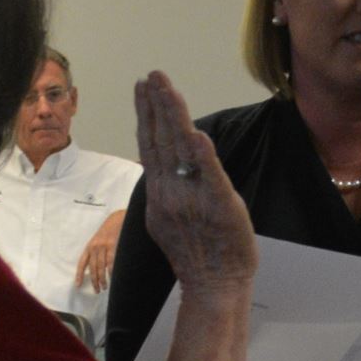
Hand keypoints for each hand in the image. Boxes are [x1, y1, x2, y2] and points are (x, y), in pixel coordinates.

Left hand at [74, 210, 125, 290]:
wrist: (117, 219)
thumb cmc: (109, 231)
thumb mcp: (98, 241)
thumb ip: (96, 253)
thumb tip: (97, 269)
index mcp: (89, 247)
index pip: (82, 263)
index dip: (79, 274)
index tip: (77, 285)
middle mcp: (95, 247)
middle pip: (93, 268)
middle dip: (94, 281)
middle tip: (97, 290)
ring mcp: (104, 246)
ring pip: (101, 267)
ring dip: (102, 279)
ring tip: (104, 287)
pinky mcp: (113, 245)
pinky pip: (111, 261)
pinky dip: (111, 271)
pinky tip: (112, 277)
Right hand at [134, 72, 253, 294]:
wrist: (214, 285)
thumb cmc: (198, 253)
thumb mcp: (171, 217)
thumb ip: (168, 187)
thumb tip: (165, 162)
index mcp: (159, 192)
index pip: (150, 144)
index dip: (146, 114)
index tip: (142, 87)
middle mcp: (169, 191)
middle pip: (161, 139)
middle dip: (156, 104)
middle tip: (152, 75)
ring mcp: (192, 198)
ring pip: (180, 149)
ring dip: (173, 115)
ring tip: (166, 87)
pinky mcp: (218, 205)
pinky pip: (208, 175)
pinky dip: (201, 154)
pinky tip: (195, 133)